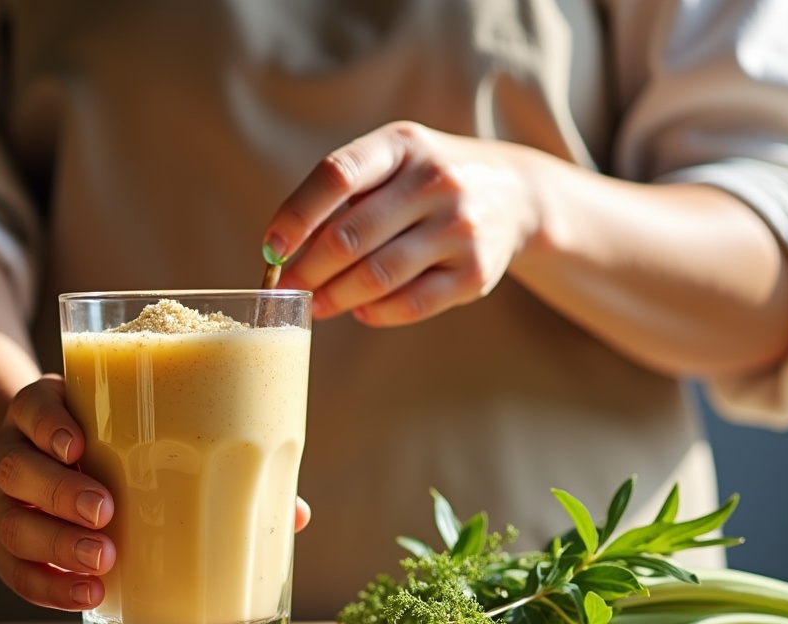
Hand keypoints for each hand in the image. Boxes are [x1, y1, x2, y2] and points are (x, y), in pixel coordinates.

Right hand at [0, 375, 313, 610]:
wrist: (54, 465)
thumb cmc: (123, 448)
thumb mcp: (152, 434)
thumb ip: (214, 460)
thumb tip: (298, 513)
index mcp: (48, 412)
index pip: (31, 404)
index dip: (49, 423)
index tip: (80, 444)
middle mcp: (15, 452)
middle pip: (12, 465)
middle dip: (59, 492)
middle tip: (107, 512)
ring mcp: (5, 502)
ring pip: (7, 522)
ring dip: (56, 544)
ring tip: (106, 563)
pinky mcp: (8, 548)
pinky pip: (13, 571)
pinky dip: (48, 587)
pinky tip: (89, 596)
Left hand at [264, 121, 540, 325]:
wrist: (516, 192)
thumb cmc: (425, 180)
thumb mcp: (392, 163)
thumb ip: (343, 198)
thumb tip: (284, 254)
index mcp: (401, 145)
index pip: (337, 175)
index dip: (296, 215)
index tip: (271, 250)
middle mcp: (435, 180)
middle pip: (349, 236)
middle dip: (307, 270)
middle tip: (286, 290)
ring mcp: (459, 226)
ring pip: (377, 276)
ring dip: (335, 297)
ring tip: (315, 305)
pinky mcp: (476, 272)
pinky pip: (411, 304)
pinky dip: (376, 313)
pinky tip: (361, 311)